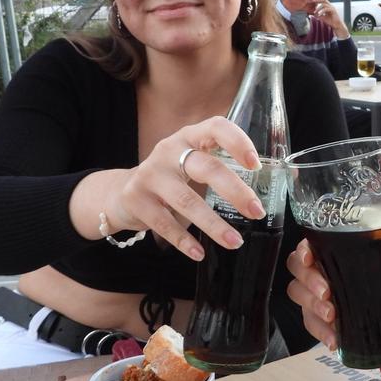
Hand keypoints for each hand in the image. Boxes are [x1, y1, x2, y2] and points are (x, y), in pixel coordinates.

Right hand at [103, 117, 263, 260]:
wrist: (121, 192)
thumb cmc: (170, 179)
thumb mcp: (190, 164)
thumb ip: (218, 168)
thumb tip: (259, 195)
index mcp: (189, 137)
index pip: (216, 127)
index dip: (238, 142)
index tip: (256, 164)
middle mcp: (169, 150)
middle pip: (207, 168)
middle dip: (235, 191)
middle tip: (257, 212)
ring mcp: (150, 174)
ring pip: (187, 201)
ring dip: (214, 225)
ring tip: (235, 242)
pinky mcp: (136, 198)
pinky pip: (164, 223)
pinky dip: (184, 241)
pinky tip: (199, 253)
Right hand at [287, 239, 380, 351]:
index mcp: (333, 252)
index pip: (308, 244)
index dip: (303, 250)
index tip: (310, 257)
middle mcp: (318, 270)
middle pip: (297, 269)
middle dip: (310, 281)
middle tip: (327, 294)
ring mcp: (313, 295)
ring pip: (299, 295)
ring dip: (313, 307)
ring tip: (333, 317)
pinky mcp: (316, 318)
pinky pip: (310, 324)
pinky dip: (321, 333)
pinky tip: (334, 340)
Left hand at [310, 0, 350, 37]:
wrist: (336, 25)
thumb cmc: (330, 21)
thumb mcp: (322, 17)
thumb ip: (317, 14)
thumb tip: (311, 14)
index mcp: (327, 6)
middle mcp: (330, 6)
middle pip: (323, 0)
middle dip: (317, 0)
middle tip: (312, 1)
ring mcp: (332, 7)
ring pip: (324, 4)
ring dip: (318, 8)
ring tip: (315, 12)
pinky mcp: (333, 10)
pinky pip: (326, 9)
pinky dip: (322, 11)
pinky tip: (319, 14)